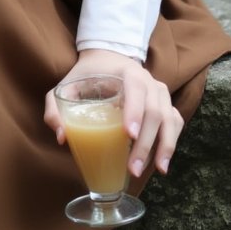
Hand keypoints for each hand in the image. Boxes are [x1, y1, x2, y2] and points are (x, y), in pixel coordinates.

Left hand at [44, 48, 183, 178]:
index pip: (135, 87)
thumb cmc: (87, 75)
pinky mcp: (165, 104)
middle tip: (132, 168)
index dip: (134, 110)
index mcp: (125, 71)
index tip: (128, 134)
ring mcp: (159, 92)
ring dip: (164, 146)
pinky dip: (172, 141)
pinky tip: (162, 164)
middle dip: (146, 142)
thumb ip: (55, 108)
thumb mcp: (66, 86)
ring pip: (170, 118)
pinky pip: (175, 122)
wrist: (107, 59)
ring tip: (156, 171)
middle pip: (154, 110)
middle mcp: (148, 80)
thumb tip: (62, 138)